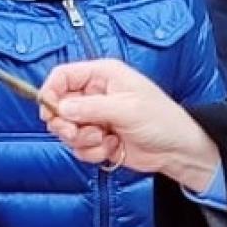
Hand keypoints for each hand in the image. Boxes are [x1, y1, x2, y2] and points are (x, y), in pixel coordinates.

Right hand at [41, 59, 220, 191]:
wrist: (177, 150)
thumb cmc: (161, 120)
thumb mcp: (126, 109)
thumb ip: (91, 107)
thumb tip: (61, 107)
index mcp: (103, 75)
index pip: (63, 76)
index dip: (51, 92)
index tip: (49, 113)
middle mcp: (95, 93)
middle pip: (59, 105)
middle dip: (66, 124)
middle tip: (78, 133)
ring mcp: (95, 117)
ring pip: (68, 129)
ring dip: (83, 140)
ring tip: (105, 140)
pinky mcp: (97, 138)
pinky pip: (79, 147)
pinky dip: (92, 152)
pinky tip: (112, 148)